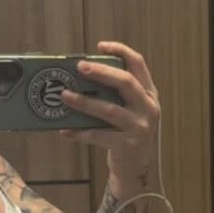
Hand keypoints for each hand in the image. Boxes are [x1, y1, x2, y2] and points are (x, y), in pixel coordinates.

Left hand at [59, 41, 159, 180]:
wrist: (135, 167)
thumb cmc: (126, 132)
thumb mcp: (128, 109)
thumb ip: (113, 94)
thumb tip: (79, 78)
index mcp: (148, 93)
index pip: (138, 63)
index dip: (120, 50)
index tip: (100, 45)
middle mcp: (148, 107)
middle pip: (126, 82)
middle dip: (102, 72)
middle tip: (80, 67)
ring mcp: (140, 126)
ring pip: (110, 109)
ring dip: (85, 101)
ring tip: (65, 96)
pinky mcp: (128, 145)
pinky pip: (100, 135)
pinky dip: (80, 133)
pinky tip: (65, 131)